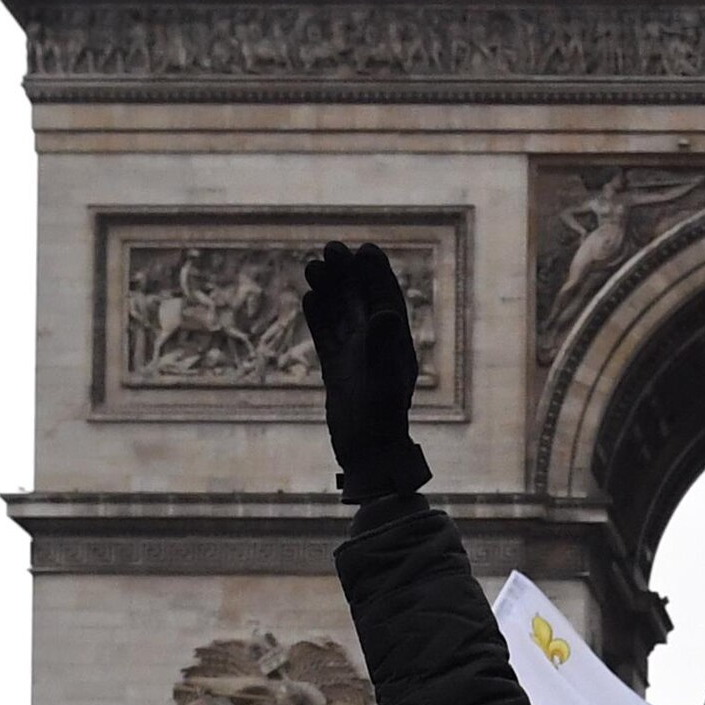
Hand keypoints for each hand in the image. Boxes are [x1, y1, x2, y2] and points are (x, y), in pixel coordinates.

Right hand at [299, 243, 430, 502]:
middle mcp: (378, 347)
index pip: (387, 300)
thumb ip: (383, 347)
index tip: (364, 249)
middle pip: (361, 301)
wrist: (368, 456)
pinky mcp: (339, 372)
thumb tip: (386, 313)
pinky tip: (308, 297)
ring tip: (311, 265)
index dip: (376, 274)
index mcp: (396, 344)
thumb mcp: (383, 382)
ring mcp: (356, 358)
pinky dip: (319, 317)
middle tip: (330, 247)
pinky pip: (327, 337)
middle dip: (348, 274)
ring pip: (341, 315)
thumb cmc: (381, 422)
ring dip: (329, 290)